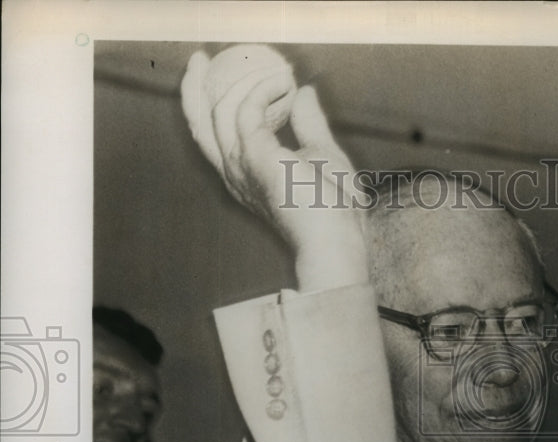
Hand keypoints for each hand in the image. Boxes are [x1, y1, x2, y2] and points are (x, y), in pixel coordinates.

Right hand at [181, 46, 368, 291]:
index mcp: (246, 174)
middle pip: (198, 124)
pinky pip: (245, 108)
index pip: (213, 136)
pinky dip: (262, 89)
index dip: (209, 103)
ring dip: (242, 80)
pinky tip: (282, 84)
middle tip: (202, 58)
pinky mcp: (255, 156)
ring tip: (272, 69)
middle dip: (194, 87)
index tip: (228, 72)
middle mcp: (235, 172)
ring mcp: (241, 166)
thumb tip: (303, 92)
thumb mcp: (323, 156)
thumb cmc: (333, 210)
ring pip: (217, 111)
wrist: (336, 238)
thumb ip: (309, 125)